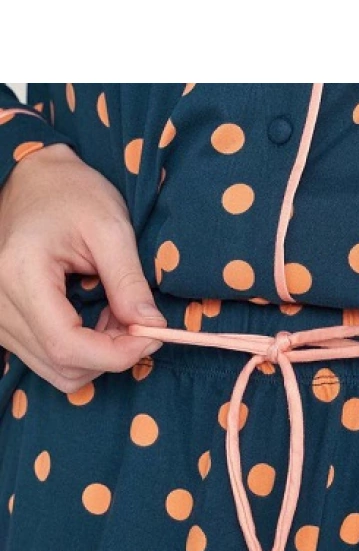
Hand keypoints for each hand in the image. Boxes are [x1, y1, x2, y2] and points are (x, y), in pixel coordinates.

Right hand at [0, 143, 166, 392]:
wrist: (34, 180)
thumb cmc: (72, 193)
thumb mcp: (110, 228)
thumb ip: (130, 282)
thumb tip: (151, 328)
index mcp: (19, 275)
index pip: (66, 345)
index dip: (115, 354)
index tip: (151, 337)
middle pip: (61, 365)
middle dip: (111, 355)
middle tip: (137, 322)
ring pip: (56, 370)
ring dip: (97, 355)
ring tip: (116, 315)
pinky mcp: (4, 324)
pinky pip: (46, 359)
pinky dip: (81, 352)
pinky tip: (95, 320)